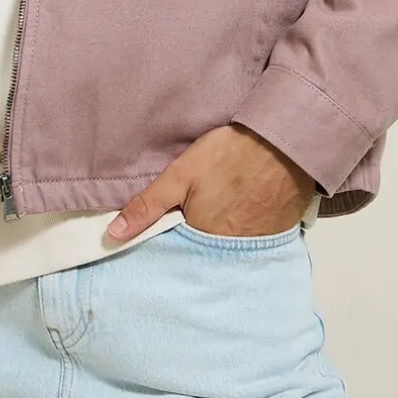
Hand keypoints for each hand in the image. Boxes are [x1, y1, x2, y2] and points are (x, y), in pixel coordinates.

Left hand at [106, 124, 316, 239]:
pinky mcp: (277, 234)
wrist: (284, 142)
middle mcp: (231, 252)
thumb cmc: (229, 155)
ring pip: (229, 249)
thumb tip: (113, 235)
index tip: (166, 234)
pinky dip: (245, 232)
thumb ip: (147, 206)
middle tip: (195, 219)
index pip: (178, 256)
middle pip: (204, 254)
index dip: (170, 245)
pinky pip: (253, 242)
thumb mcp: (180, 175)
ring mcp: (257, 244)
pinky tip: (241, 212)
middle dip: (195, 243)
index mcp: (204, 241)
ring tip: (218, 214)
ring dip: (220, 237)